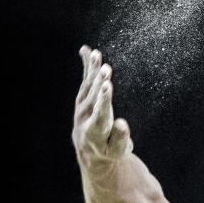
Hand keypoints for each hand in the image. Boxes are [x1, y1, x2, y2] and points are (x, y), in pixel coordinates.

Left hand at [72, 45, 132, 166]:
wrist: (90, 150)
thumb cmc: (110, 151)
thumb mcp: (119, 150)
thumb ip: (120, 138)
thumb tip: (122, 123)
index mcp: (95, 130)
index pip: (100, 112)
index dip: (104, 99)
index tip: (107, 86)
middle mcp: (85, 116)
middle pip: (93, 97)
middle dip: (99, 82)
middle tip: (105, 68)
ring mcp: (81, 106)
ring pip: (87, 85)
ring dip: (92, 69)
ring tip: (96, 54)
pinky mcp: (82, 98)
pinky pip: (85, 80)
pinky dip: (86, 66)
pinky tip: (87, 51)